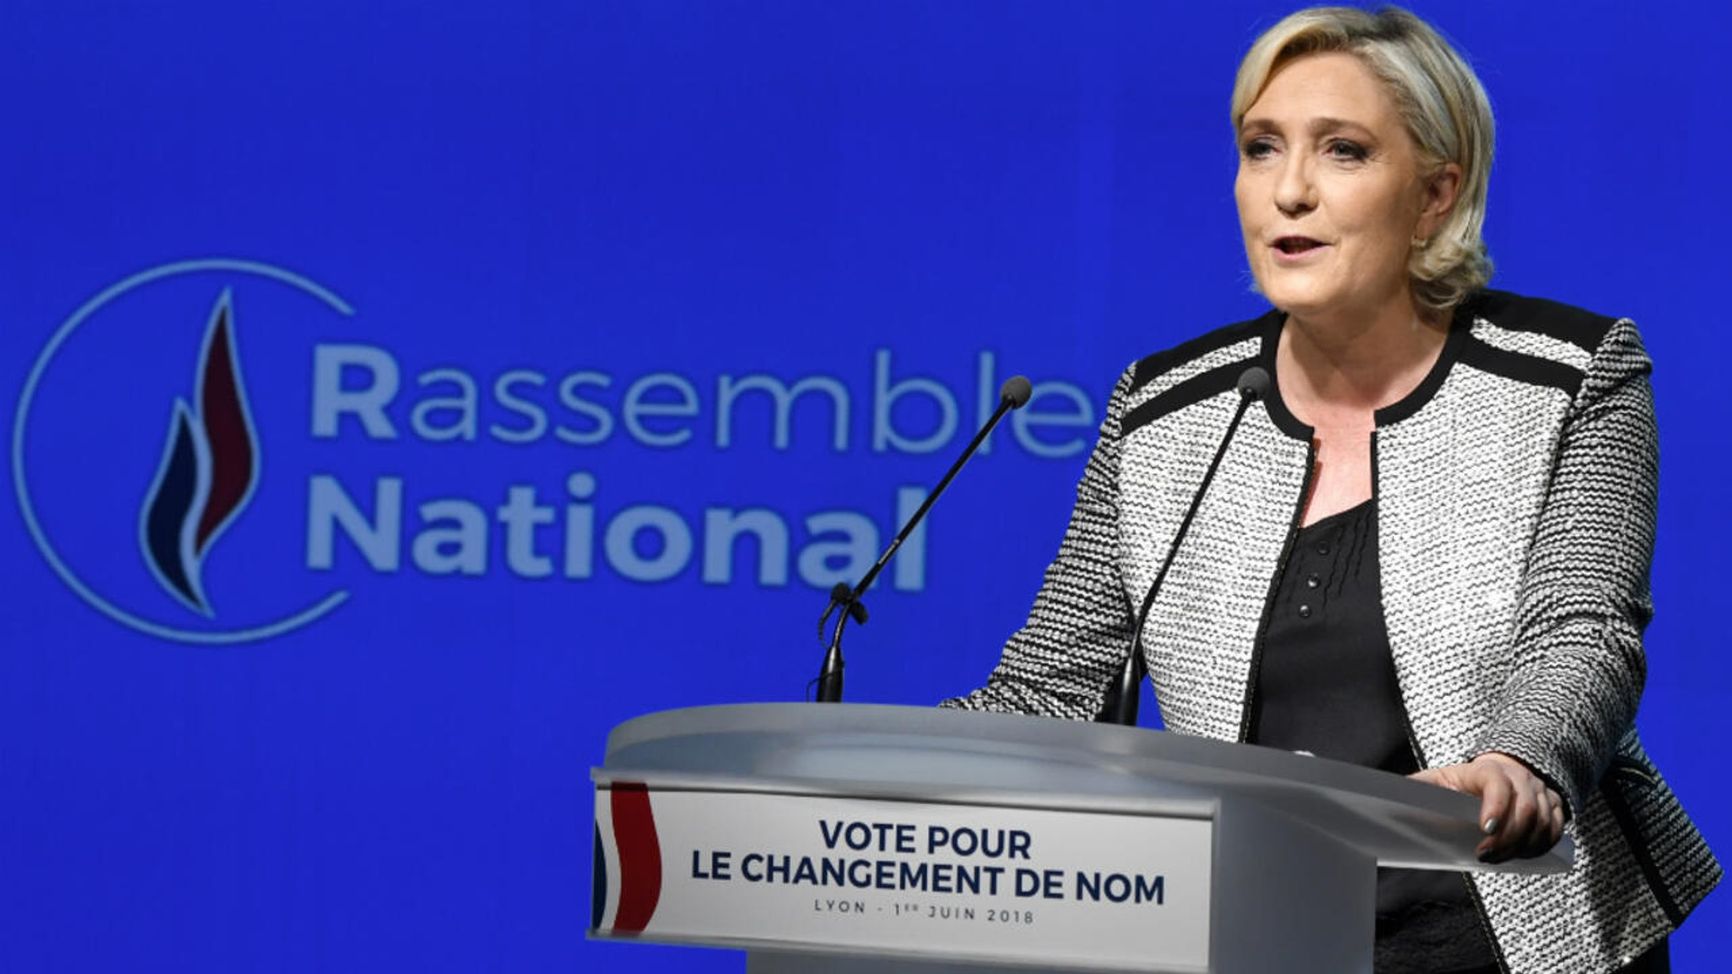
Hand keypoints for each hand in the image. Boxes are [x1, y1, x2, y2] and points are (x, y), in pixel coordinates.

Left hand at [1410, 752, 1564, 862]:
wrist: (1498, 772)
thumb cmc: (1461, 782)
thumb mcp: (1437, 780)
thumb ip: (1417, 789)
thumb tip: (1390, 799)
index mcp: (1488, 769)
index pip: (1497, 783)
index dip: (1495, 806)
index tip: (1485, 830)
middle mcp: (1520, 778)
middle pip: (1525, 810)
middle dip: (1507, 839)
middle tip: (1485, 857)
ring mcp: (1539, 791)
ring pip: (1543, 822)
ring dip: (1523, 847)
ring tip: (1499, 859)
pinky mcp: (1552, 806)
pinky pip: (1556, 830)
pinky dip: (1542, 847)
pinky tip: (1522, 856)